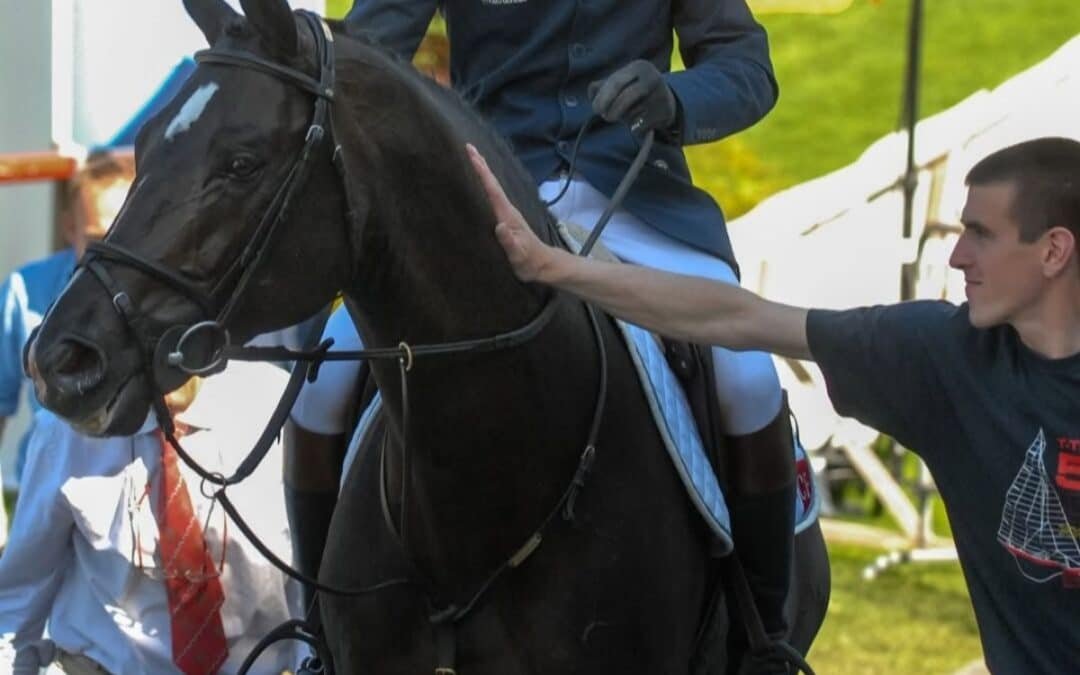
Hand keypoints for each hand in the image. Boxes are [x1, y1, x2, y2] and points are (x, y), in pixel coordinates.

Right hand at [466, 144, 553, 282]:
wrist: (543, 265)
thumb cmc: (529, 262)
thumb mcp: (518, 256)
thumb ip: (509, 242)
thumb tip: (500, 226)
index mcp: (507, 216)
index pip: (492, 189)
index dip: (482, 171)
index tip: (472, 154)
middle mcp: (508, 210)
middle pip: (493, 183)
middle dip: (481, 165)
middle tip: (469, 147)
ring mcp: (508, 214)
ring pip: (493, 189)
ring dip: (483, 173)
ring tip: (473, 160)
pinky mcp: (506, 219)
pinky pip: (493, 197)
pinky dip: (486, 186)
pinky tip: (481, 185)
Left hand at [589, 60, 676, 135]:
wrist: (666, 101)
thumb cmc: (635, 91)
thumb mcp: (621, 82)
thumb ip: (602, 86)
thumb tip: (592, 94)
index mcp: (638, 66)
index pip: (615, 82)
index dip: (602, 97)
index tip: (595, 109)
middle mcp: (651, 78)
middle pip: (625, 98)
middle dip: (611, 110)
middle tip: (605, 117)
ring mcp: (660, 95)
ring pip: (631, 113)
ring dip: (624, 118)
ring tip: (627, 115)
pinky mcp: (664, 112)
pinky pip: (640, 126)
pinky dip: (634, 128)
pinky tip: (638, 123)